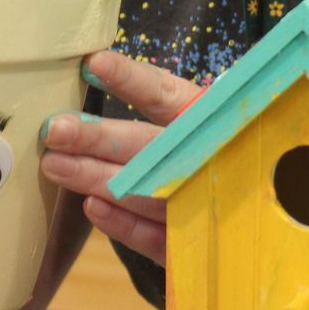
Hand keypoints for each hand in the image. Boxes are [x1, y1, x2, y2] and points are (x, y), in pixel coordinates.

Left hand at [39, 49, 203, 267]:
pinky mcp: (193, 245)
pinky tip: (91, 207)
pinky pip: (154, 238)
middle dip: (97, 138)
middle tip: (54, 130)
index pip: (166, 94)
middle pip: (147, 145)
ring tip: (55, 166)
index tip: (93, 65)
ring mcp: (202, 204)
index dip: (131, 80)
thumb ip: (162, 102)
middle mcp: (208, 157)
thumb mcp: (200, 119)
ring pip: (143, 191)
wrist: (254, 206)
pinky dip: (122, 224)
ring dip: (96, 178)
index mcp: (211, 118)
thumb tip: (95, 73)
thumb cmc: (213, 151)